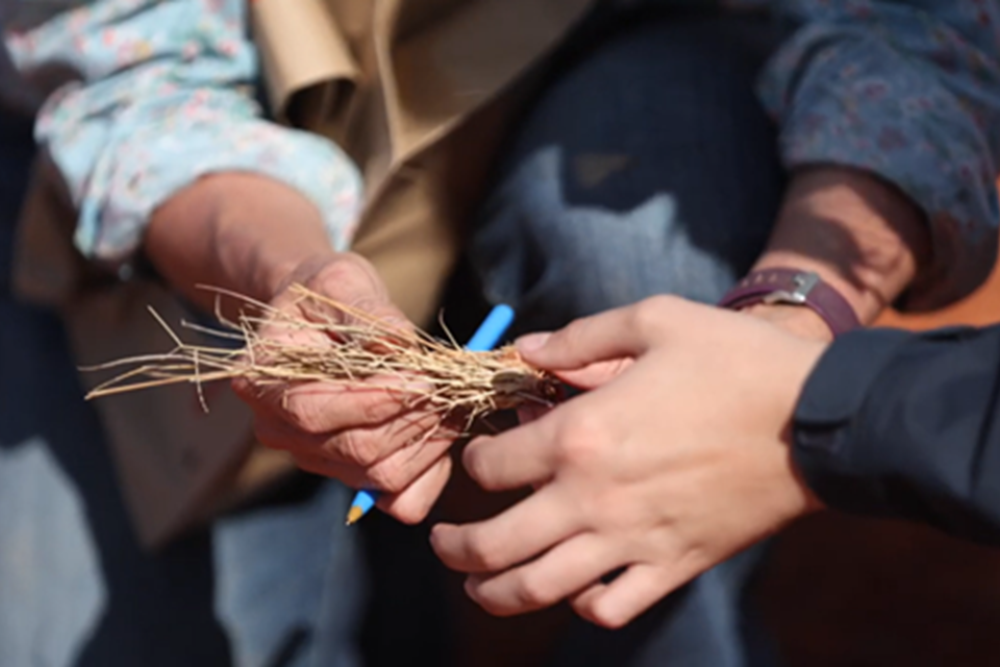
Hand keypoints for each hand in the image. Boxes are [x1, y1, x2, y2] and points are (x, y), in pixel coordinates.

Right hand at [231, 252, 454, 522]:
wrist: (323, 316)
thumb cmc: (330, 293)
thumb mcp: (344, 282)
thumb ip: (371, 313)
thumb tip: (400, 344)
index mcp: (262, 380)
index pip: (314, 411)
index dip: (374, 400)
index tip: (425, 378)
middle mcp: (278, 428)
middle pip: (355, 450)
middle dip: (414, 420)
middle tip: (453, 389)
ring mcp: (312, 456)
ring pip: (381, 476)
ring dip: (430, 443)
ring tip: (454, 403)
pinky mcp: (347, 472)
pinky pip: (397, 498)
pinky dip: (431, 474)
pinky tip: (443, 435)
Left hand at [430, 296, 825, 626]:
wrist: (818, 419)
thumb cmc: (735, 361)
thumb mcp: (655, 321)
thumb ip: (580, 336)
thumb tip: (526, 348)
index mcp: (581, 435)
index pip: (493, 466)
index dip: (475, 461)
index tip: (484, 456)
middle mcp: (593, 498)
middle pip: (496, 545)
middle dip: (455, 550)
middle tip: (442, 546)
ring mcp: (632, 540)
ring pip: (539, 590)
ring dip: (495, 594)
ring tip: (478, 588)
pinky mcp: (673, 567)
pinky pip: (610, 609)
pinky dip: (582, 606)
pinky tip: (575, 588)